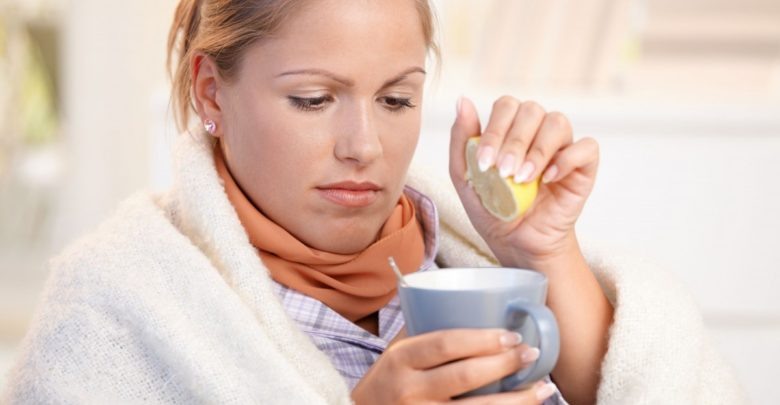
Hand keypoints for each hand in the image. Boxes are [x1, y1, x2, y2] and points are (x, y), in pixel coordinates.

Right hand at [351, 328, 557, 403]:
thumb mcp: (398, 351)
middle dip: (504, 365)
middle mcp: (408, 389)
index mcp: (401, 359)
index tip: (512, 334)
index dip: (482, 339)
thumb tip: (479, 302)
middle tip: (532, 353)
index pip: (445, 344)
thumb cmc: (389, 379)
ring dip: (515, 401)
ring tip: (543, 389)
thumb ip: (428, 330)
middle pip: (464, 377)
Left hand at [449, 96, 598, 267]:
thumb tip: (462, 100)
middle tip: (503, 173)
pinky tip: (548, 180)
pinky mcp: (584, 166)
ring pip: (557, 122)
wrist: (517, 242)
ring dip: (537, 151)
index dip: (494, 130)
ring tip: (523, 179)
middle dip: (513, 141)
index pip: (506, 106)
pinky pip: (586, 147)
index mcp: (510, 127)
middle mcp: (537, 130)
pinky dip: (566, 161)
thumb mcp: (466, 177)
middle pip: (531, 109)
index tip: (483, 163)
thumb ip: (462, 139)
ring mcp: (562, 146)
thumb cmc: (493, 207)